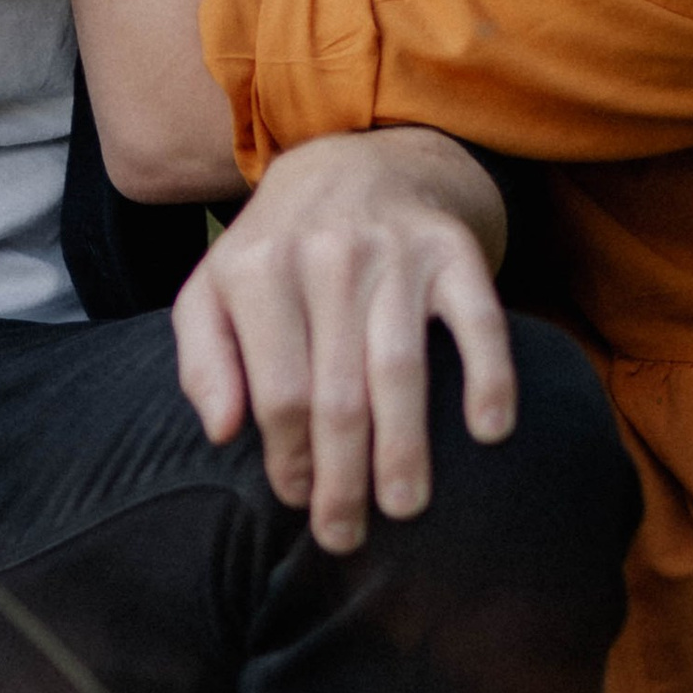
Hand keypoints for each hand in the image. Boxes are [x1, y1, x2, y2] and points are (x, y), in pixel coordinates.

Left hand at [172, 132, 513, 553]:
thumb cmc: (280, 248)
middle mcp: (325, 256)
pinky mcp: (453, 250)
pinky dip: (488, 376)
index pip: (275, 391)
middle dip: (341, 478)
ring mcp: (393, 252)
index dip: (287, 458)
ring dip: (405, 447)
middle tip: (345, 536)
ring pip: (398, 367)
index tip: (298, 500)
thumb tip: (221, 432)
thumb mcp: (216, 287)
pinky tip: (490, 431)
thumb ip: (203, 359)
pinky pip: (478, 320)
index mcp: (258, 269)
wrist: (358, 156)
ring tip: (404, 507)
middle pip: (335, 393)